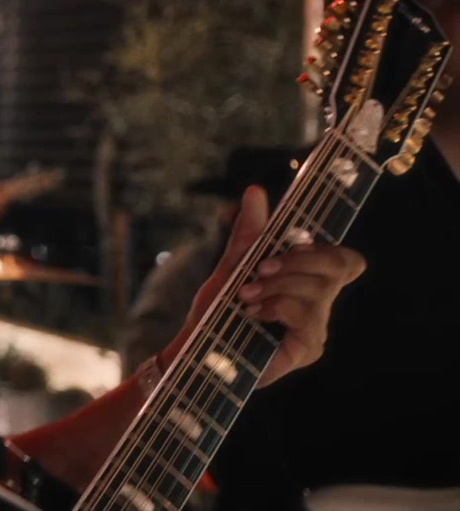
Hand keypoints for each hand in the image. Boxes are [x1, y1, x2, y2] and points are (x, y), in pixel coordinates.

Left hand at [165, 185, 364, 386]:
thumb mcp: (232, 263)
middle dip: (296, 261)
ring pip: (318, 291)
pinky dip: (277, 306)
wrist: (195, 344)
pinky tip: (253, 312)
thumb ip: (249, 232)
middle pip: (337, 268)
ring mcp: (315, 329)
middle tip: (259, 268)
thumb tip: (256, 191)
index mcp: (308, 282)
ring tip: (246, 295)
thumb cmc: (216, 308)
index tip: (294, 244)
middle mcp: (319, 306)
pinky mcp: (307, 350)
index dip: (327, 249)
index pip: (347, 261)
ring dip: (277, 285)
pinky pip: (306, 317)